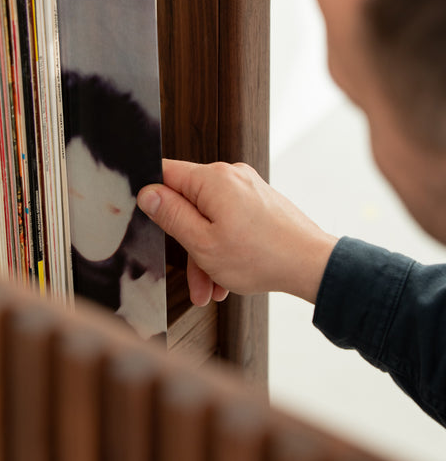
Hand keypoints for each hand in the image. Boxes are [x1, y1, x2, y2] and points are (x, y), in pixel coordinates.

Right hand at [137, 159, 337, 306]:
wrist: (312, 265)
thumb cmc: (262, 256)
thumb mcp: (202, 243)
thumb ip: (171, 215)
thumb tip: (148, 193)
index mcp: (213, 179)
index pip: (166, 172)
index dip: (152, 196)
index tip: (150, 222)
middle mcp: (231, 175)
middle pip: (189, 203)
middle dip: (188, 244)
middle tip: (194, 279)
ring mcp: (248, 188)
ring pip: (211, 218)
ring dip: (207, 254)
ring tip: (213, 288)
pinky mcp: (259, 201)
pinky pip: (230, 220)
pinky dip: (225, 247)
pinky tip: (228, 277)